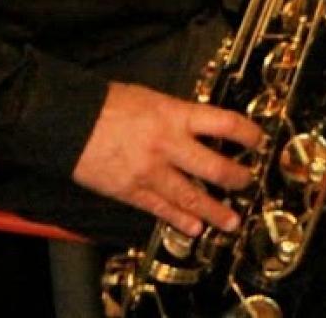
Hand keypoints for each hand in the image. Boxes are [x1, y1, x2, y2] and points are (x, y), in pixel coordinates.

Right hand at [72, 82, 263, 238]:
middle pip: (214, 167)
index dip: (247, 134)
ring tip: (231, 221)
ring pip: (190, 196)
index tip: (258, 140)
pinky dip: (179, 220)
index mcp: (175, 115)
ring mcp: (150, 171)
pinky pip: (160, 209)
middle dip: (236, 178)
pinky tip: (193, 228)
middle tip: (247, 182)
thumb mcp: (152, 98)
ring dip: (214, 211)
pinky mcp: (130, 191)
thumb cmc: (107, 104)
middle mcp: (168, 144)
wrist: (68, 121)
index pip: (224, 123)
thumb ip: (177, 115)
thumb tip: (199, 124)